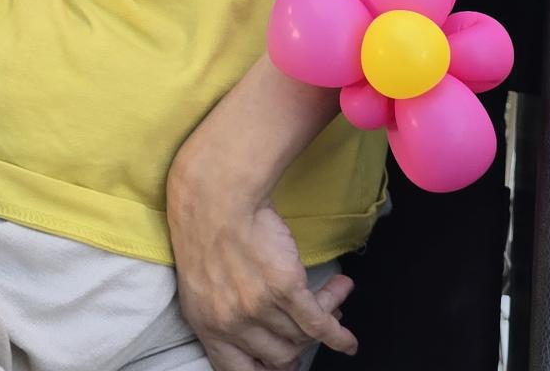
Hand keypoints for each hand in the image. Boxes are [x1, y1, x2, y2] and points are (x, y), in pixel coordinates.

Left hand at [168, 178, 356, 369]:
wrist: (217, 195)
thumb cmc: (206, 227)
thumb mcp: (202, 282)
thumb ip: (223, 312)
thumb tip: (258, 331)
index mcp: (207, 326)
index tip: (282, 366)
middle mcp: (233, 324)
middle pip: (278, 356)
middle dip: (299, 347)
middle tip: (308, 333)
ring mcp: (260, 309)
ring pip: (302, 336)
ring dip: (324, 322)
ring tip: (334, 300)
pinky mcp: (286, 289)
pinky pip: (319, 323)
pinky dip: (338, 335)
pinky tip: (347, 341)